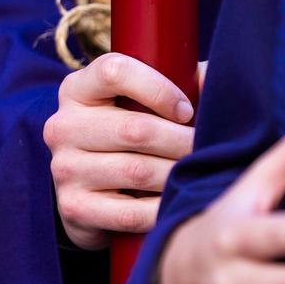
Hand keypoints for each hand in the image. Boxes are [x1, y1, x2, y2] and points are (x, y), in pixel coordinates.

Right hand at [44, 52, 194, 249]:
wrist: (90, 191)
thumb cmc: (128, 133)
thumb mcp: (143, 102)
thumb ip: (179, 81)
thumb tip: (222, 79)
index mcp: (77, 89)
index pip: (114, 71)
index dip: (159, 88)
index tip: (187, 110)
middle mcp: (62, 126)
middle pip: (134, 128)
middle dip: (182, 141)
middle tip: (207, 149)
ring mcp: (65, 168)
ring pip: (136, 171)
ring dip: (176, 174)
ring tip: (199, 173)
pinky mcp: (74, 207)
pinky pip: (130, 212)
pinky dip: (161, 209)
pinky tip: (178, 202)